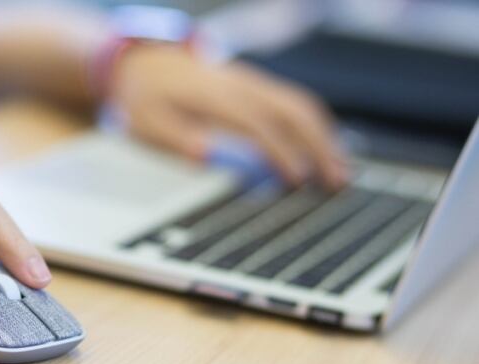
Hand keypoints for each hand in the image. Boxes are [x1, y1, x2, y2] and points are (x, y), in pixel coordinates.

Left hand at [109, 45, 347, 188]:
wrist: (144, 61)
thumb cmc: (145, 96)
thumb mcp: (146, 121)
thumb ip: (175, 137)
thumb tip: (205, 155)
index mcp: (217, 97)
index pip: (258, 126)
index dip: (280, 152)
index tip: (297, 180)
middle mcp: (241, 86)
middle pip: (292, 111)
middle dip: (320, 145)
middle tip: (339, 181)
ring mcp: (251, 83)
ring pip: (299, 104)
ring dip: (324, 136)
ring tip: (341, 171)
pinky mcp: (254, 86)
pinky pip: (292, 101)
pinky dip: (314, 124)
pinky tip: (323, 147)